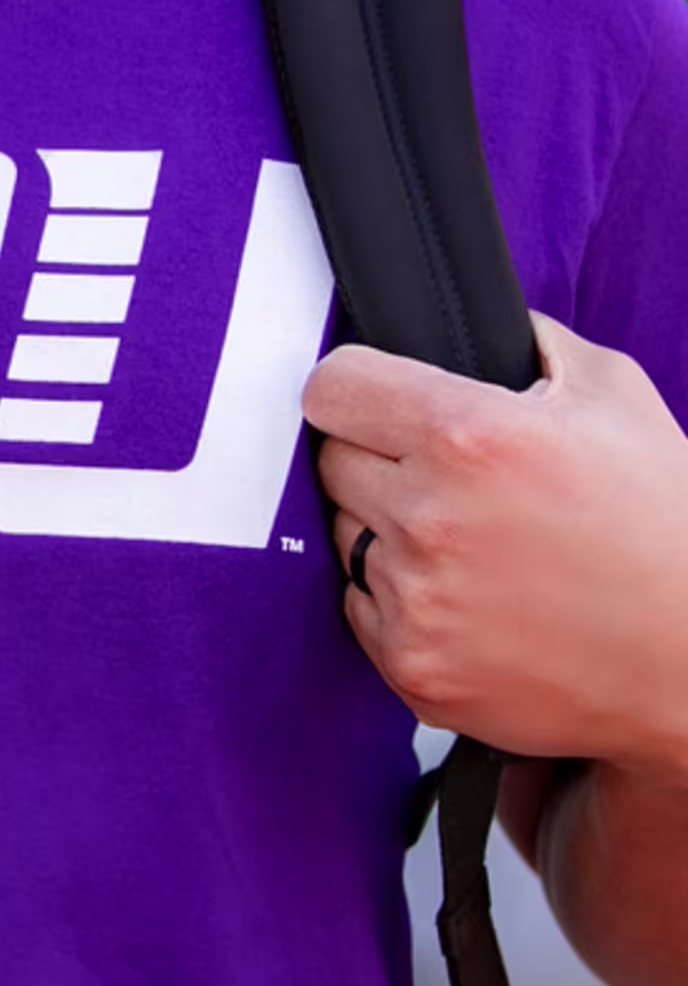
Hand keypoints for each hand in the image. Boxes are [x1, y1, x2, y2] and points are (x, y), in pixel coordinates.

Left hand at [306, 313, 687, 778]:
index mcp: (468, 437)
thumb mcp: (613, 394)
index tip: (378, 399)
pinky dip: (401, 600)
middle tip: (447, 478)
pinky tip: (470, 597)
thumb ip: (527, 340)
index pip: (333, 387)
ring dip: (388, 532)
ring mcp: (417, 600)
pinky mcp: (414, 667)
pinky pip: (361, 607)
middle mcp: (430, 518)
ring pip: (346, 536)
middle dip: (379, 459)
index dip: (358, 387)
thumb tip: (474, 319)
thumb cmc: (663, 526)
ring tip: (473, 543)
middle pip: (331, 461)